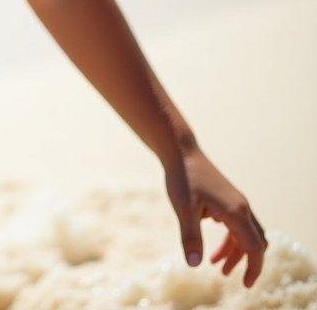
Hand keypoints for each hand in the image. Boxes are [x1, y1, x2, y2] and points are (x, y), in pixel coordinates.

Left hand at [164, 145, 267, 287]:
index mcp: (236, 212)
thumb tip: (194, 264)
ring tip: (214, 264)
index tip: (245, 285)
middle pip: (254, 242)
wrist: (181, 151)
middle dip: (244, 261)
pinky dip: (228, 238)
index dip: (253, 268)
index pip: (255, 247)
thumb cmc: (183, 178)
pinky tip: (212, 242)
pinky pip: (236, 224)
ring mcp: (236, 202)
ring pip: (244, 233)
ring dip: (233, 250)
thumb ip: (190, 236)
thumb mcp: (184, 209)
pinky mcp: (228, 198)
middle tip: (226, 275)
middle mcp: (241, 207)